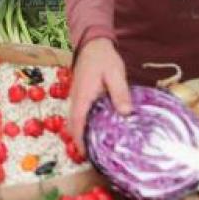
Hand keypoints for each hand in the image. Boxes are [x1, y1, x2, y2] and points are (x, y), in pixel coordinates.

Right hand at [68, 37, 131, 152]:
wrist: (92, 43)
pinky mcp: (80, 95)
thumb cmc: (104, 58)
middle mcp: (76, 99)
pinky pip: (78, 114)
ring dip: (81, 134)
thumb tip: (125, 113)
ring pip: (74, 121)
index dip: (80, 141)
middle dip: (80, 142)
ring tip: (96, 147)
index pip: (77, 124)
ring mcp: (76, 97)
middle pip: (73, 126)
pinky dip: (83, 125)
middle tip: (95, 156)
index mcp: (83, 97)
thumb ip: (120, 93)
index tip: (87, 155)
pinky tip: (97, 129)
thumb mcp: (116, 74)